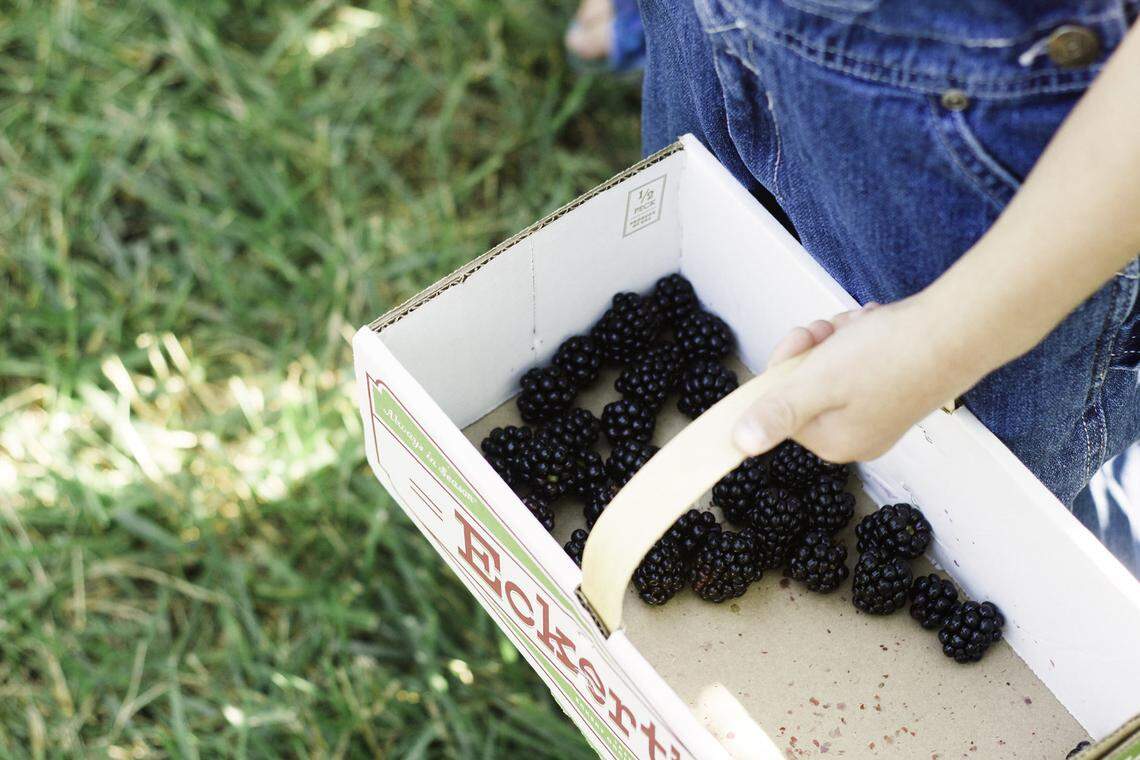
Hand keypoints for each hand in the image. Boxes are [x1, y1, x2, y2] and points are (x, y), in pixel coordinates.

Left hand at [732, 297, 975, 462]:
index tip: (803, 340)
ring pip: (833, 365)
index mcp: (835, 442)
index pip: (781, 406)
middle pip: (806, 385)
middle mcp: (858, 433)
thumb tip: (740, 444)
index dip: (787, 365)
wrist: (960, 328)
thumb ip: (777, 413)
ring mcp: (880, 410)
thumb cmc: (894, 356)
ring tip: (864, 325)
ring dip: (840, 338)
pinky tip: (879, 324)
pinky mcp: (898, 386)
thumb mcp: (818, 382)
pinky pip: (862, 358)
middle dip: (816, 349)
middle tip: (834, 331)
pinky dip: (864, 336)